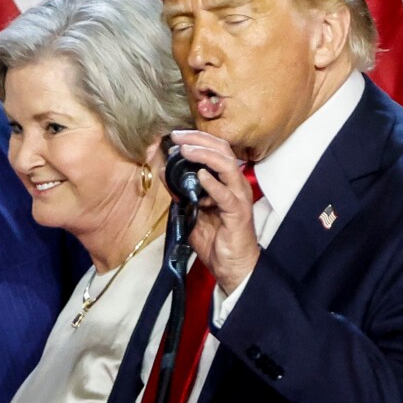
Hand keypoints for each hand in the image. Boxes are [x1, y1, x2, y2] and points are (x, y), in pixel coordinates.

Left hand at [169, 129, 260, 292]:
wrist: (231, 266)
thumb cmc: (215, 239)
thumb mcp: (191, 212)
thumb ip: (180, 192)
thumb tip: (164, 172)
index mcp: (227, 181)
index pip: (217, 150)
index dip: (197, 139)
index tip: (176, 136)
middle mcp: (236, 185)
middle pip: (223, 151)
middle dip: (199, 140)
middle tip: (178, 137)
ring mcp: (238, 197)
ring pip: (226, 166)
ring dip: (204, 155)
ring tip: (185, 150)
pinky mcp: (238, 213)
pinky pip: (226, 195)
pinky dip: (212, 183)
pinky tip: (199, 176)